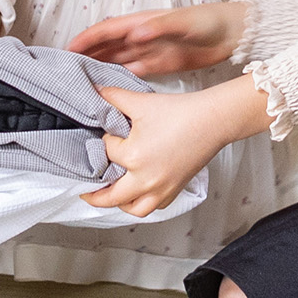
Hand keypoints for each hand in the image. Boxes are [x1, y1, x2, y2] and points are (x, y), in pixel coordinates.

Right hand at [69, 0, 247, 76]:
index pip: (106, 30)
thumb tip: (134, 34)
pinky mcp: (161, 64)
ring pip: (117, 59)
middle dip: (85, 55)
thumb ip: (159, 27)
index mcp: (142, 22)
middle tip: (64, 70)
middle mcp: (141, 35)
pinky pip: (134, 71)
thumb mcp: (184, 22)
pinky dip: (119, 77)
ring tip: (79, 81)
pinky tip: (108, 89)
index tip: (66, 50)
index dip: (86, 39)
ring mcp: (150, 50)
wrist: (234, 34)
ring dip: (98, 67)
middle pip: (106, 46)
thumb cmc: (209, 21)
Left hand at [86, 78, 261, 216]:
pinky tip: (139, 195)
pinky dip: (144, 204)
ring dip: (120, 204)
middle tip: (85, 192)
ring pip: (134, 208)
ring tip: (112, 197)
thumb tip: (94, 89)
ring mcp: (162, 188)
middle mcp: (146, 179)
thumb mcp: (141, 102)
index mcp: (134, 157)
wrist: (213, 120)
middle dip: (95, 195)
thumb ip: (113, 96)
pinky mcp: (175, 189)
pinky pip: (155, 206)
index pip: (107, 151)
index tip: (112, 133)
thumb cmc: (180, 112)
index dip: (107, 140)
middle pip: (111, 196)